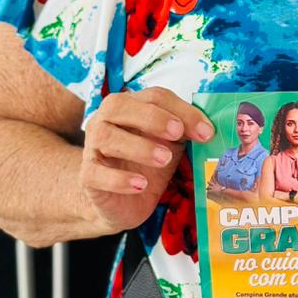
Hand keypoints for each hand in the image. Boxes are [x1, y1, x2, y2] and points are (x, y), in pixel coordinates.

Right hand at [78, 86, 212, 234]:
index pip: (153, 96)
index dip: (181, 110)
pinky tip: (140, 185)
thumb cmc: (148, 165)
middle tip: (177, 134)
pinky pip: (95, 172)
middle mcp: (105, 120)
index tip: (206, 131)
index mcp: (129, 106)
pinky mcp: (87, 176)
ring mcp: (93, 147)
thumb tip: (210, 129)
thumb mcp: (170, 145)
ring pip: (105, 136)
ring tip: (164, 159)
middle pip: (119, 106)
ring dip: (138, 146)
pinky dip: (118, 179)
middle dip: (152, 117)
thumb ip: (185, 132)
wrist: (123, 201)